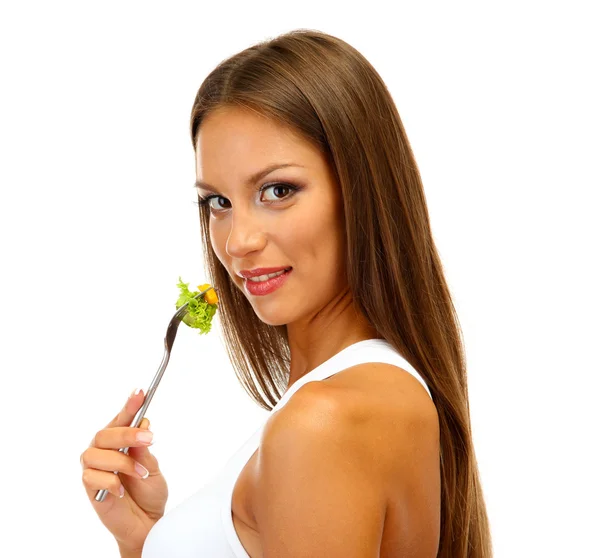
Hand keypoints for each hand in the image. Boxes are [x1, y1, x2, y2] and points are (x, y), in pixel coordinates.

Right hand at [81, 389, 167, 553]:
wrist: (147, 523)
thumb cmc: (149, 493)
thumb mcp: (153, 468)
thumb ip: (144, 451)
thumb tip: (143, 424)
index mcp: (120, 442)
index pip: (122, 419)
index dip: (130, 405)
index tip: (141, 392)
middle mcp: (104, 452)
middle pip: (104, 434)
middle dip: (127, 433)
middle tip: (150, 438)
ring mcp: (95, 469)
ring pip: (95, 454)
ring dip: (122, 461)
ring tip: (141, 473)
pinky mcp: (90, 488)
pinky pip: (92, 477)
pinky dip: (111, 481)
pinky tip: (122, 489)